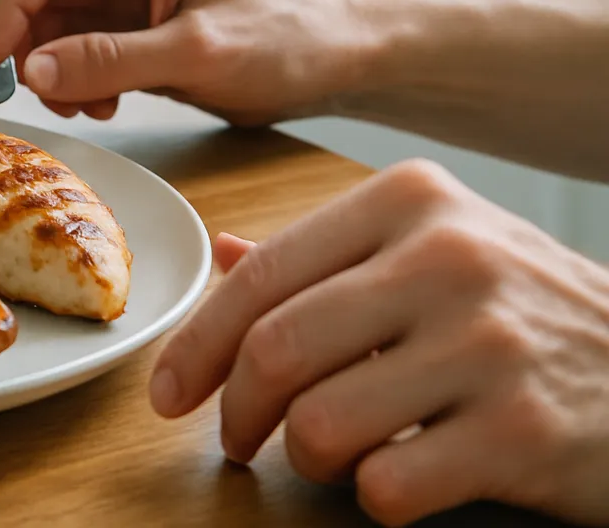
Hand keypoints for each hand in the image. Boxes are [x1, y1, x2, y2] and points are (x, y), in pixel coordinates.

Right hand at [0, 0, 368, 123]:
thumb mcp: (196, 53)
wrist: (347, 57)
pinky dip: (83, 74)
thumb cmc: (291, 39)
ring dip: (60, 67)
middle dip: (37, 47)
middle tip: (48, 98)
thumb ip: (109, 61)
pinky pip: (86, 40)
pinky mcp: (141, 13)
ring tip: (87, 106)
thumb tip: (32, 71)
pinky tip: (105, 102)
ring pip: (60, 20)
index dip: (10, 10)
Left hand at [149, 159, 608, 525]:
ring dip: (306, 459)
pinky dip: (374, 497)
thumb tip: (221, 252)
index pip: (262, 276)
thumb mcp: (438, 247)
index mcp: (411, 200)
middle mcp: (449, 258)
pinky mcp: (524, 432)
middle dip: (234, 412)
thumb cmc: (528, 311)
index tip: (168, 393)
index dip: (196, 344)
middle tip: (234, 439)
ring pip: (321, 424)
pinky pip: (387, 485)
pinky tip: (402, 478)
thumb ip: (328, 254)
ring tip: (330, 456)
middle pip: (276, 350)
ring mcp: (491, 345)